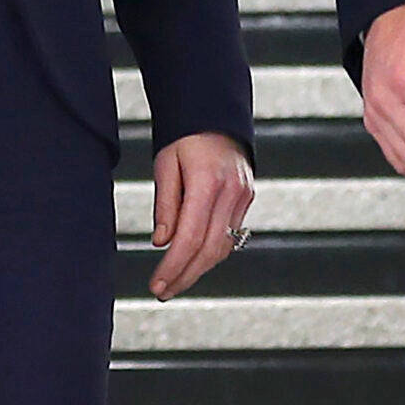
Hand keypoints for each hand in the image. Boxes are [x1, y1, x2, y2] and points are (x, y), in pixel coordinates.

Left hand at [148, 132, 254, 299]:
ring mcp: (243, 195)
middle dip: (185, 276)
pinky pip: (231, 234)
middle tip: (164, 291)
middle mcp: (231, 192)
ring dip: (199, 269)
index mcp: (208, 182)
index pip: (190, 238)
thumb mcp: (165, 164)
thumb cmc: (185, 135)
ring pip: (224, 247)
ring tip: (176, 280)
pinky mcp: (247, 197)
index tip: (157, 284)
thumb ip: (165, 205)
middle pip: (210, 250)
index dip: (173, 267)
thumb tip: (162, 242)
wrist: (214, 113)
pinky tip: (195, 260)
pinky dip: (212, 252)